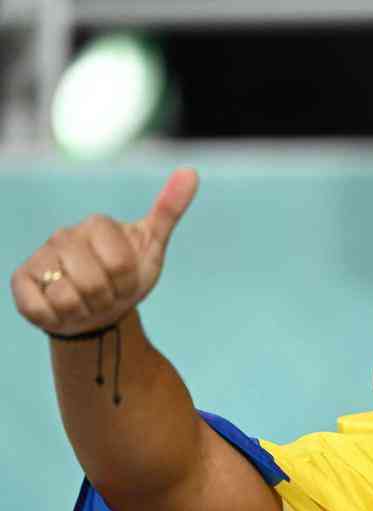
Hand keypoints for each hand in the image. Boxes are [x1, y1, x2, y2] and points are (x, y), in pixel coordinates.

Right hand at [10, 168, 197, 336]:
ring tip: (85, 302)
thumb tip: (191, 172)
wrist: (99, 311)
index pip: (121, 266)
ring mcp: (40, 256)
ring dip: (83, 311)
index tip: (125, 281)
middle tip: (105, 295)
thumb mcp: (153, 247)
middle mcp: (64, 235)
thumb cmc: (126, 278)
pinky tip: (61, 309)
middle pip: (94, 284)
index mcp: (98, 225)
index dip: (127, 284)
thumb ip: (169, 210)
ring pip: (67, 299)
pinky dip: (57, 318)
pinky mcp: (21, 281)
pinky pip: (41, 309)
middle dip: (106, 299)